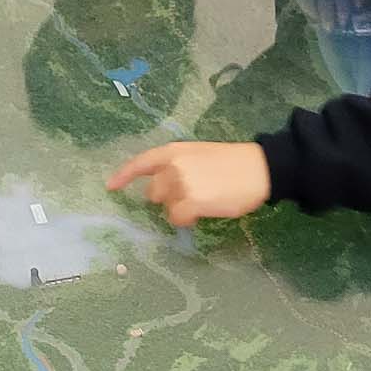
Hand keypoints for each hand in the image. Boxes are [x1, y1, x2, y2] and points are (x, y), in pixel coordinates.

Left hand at [106, 139, 271, 226]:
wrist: (259, 168)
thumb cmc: (234, 163)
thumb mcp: (200, 155)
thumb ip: (179, 166)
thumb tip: (166, 188)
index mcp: (175, 151)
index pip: (141, 162)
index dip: (124, 175)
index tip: (111, 187)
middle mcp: (173, 166)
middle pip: (153, 192)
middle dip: (167, 197)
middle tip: (191, 196)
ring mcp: (181, 184)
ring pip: (166, 207)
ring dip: (179, 208)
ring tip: (203, 201)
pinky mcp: (191, 202)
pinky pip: (177, 218)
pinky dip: (186, 220)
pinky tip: (202, 213)